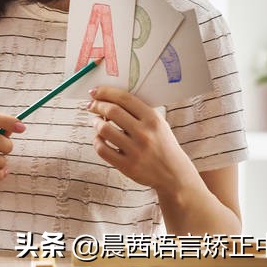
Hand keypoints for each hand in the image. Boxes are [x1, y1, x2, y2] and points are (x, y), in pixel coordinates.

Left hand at [87, 86, 201, 195]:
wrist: (175, 175)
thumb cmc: (163, 145)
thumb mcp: (159, 124)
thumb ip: (138, 111)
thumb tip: (108, 97)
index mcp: (153, 119)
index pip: (124, 98)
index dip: (105, 92)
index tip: (95, 92)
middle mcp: (145, 134)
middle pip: (111, 111)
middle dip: (97, 105)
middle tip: (91, 106)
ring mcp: (136, 151)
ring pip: (104, 129)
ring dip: (95, 123)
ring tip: (96, 122)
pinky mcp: (127, 166)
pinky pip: (102, 149)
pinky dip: (97, 141)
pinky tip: (100, 138)